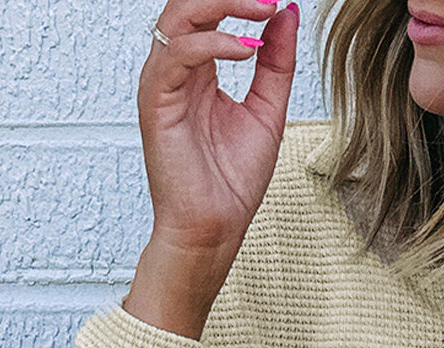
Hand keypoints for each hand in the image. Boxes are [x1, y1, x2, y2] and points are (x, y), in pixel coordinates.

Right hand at [137, 0, 298, 257]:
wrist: (214, 228)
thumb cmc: (232, 181)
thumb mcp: (267, 111)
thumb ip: (276, 62)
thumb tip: (287, 13)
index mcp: (197, 69)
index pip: (208, 11)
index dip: (238, 0)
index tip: (275, 0)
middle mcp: (175, 71)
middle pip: (189, 4)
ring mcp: (162, 83)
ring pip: (179, 17)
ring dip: (222, 5)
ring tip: (263, 8)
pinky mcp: (157, 101)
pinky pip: (179, 54)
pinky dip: (213, 42)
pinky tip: (247, 48)